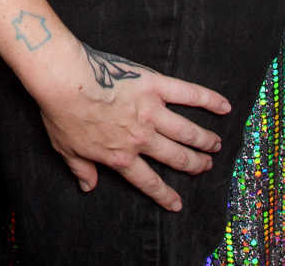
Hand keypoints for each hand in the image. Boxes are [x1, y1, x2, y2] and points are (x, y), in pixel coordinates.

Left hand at [29, 40, 232, 211]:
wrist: (64, 81)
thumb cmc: (61, 112)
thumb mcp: (66, 149)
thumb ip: (81, 169)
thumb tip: (88, 186)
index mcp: (120, 157)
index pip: (148, 182)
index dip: (165, 195)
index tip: (178, 204)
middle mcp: (141, 139)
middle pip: (175, 157)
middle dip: (194, 165)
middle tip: (206, 166)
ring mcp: (151, 112)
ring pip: (187, 131)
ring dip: (204, 140)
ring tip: (216, 144)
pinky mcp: (154, 86)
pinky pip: (188, 94)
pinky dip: (209, 100)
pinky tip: (224, 106)